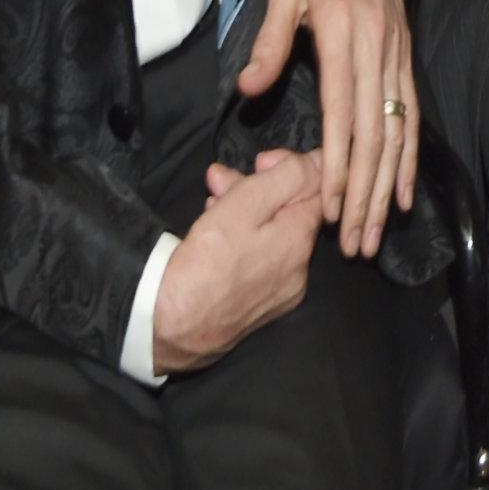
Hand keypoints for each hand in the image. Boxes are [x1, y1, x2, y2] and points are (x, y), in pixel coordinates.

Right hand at [152, 150, 325, 373]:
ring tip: (210, 201)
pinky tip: (214, 231)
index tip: (261, 161)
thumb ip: (287, 178)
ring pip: (270, 234)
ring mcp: (279, 291)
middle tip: (220, 178)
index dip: (290, 167)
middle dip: (257, 186)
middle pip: (288, 211)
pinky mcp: (258, 306)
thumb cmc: (203, 264)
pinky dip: (241, 240)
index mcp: (299, 242)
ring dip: (243, 209)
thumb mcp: (244, 204)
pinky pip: (259, 260)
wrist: (169, 328)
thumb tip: (319, 161)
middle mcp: (298, 269)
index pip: (316, 189)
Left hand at [238, 0, 415, 256]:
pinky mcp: (405, 54)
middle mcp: (378, 50)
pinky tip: (405, 188)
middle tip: (357, 241)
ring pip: (399, 131)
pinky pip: (412, 112)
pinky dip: (410, 155)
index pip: (343, 113)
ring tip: (381, 228)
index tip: (333, 210)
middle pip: (377, 135)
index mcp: (346, 35)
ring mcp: (397, 54)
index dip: (340, 166)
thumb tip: (250, 87)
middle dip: (368, 194)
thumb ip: (270, 40)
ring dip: (391, 185)